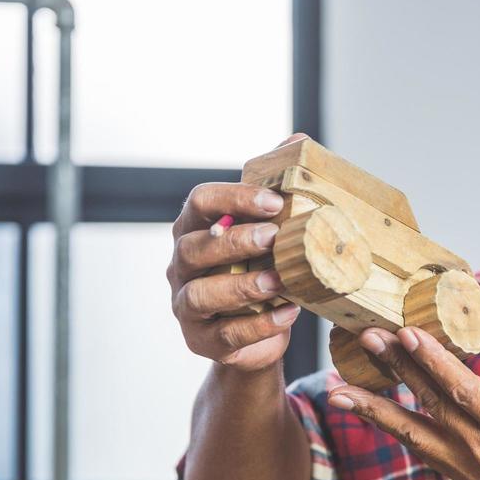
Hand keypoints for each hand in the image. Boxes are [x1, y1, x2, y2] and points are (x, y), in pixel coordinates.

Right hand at [166, 133, 306, 372]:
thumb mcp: (268, 231)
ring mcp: (186, 304)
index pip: (200, 201)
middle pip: (195, 247)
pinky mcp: (201, 340)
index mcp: (194, 227)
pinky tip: (287, 314)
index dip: (234, 199)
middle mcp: (181, 264)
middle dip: (236, 241)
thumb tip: (298, 140)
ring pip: (202, 294)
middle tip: (276, 238)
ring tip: (279, 282)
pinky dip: (257, 325)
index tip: (276, 202)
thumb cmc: (260, 270)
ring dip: (242, 286)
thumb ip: (275, 188)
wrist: (258, 334)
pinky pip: (225, 333)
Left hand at [326, 323, 479, 479]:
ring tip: (338, 391)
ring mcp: (465, 465)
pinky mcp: (460, 476)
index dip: (430, 359)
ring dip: (373, 409)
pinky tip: (372, 415)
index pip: (459, 386)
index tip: (404, 332)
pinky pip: (419, 450)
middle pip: (426, 401)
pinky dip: (393, 432)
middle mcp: (478, 447)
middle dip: (393, 368)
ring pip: (410, 432)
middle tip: (363, 339)